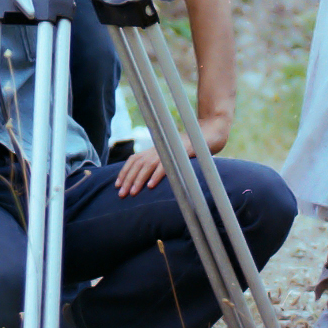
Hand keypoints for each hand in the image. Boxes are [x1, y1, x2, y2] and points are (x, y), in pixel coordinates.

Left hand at [114, 114, 229, 195]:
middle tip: (121, 194)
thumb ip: (162, 164)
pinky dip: (157, 175)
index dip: (125, 171)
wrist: (210, 133)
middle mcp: (160, 148)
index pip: (134, 159)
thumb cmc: (192, 148)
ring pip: (148, 165)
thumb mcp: (173, 156)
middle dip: (128, 179)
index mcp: (156, 149)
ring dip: (139, 179)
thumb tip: (151, 180)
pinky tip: (151, 186)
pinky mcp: (180, 152)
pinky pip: (166, 164)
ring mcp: (170, 149)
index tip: (117, 185)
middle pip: (138, 163)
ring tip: (132, 193)